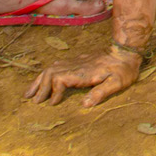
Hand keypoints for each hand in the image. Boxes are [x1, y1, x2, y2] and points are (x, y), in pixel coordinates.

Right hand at [25, 47, 141, 107]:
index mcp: (83, 72)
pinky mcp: (76, 60)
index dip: (54, 92)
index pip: (60, 79)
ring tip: (29, 93)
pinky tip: (42, 80)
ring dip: (39, 80)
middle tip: (33, 101)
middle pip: (51, 73)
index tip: (52, 104)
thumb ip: (101, 92)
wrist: (126, 51)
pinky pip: (56, 66)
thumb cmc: (123, 69)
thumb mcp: (117, 82)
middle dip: (40, 87)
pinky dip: (46, 74)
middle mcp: (76, 65)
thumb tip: (84, 105)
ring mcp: (75, 61)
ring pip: (51, 68)